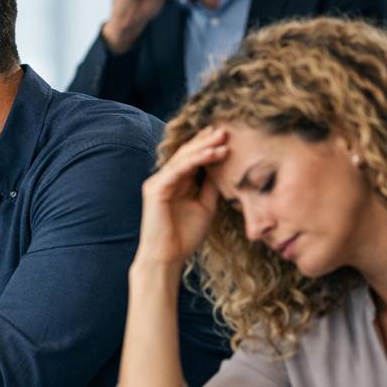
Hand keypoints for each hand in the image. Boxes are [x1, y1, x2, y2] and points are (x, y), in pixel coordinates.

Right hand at [135, 126, 227, 267]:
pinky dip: (196, 160)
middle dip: (207, 140)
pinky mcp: (156, 188)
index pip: (192, 158)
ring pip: (182, 157)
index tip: (230, 136)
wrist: (167, 257)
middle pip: (187, 153)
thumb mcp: (206, 205)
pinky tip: (213, 153)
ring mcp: (158, 181)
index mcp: (175, 182)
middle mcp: (165, 178)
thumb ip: (211, 186)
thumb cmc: (185, 236)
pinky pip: (178, 169)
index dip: (209, 145)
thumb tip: (225, 166)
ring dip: (204, 146)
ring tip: (223, 136)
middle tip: (227, 128)